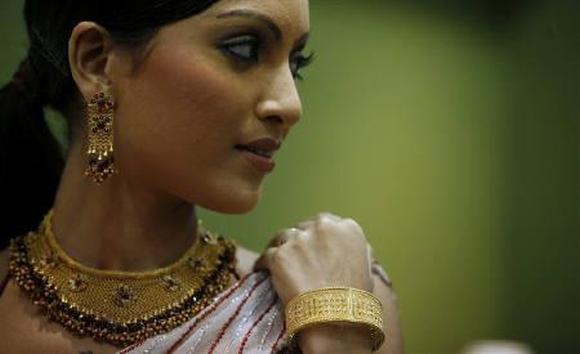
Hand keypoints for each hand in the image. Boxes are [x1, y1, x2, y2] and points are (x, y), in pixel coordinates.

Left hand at [253, 212, 373, 306]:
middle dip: (300, 241)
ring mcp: (299, 240)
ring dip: (282, 249)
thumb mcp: (367, 269)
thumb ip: (356, 251)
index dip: (317, 237)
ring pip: (283, 237)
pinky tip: (263, 270)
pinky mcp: (280, 255)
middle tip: (297, 259)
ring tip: (279, 263)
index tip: (313, 247)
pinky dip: (264, 263)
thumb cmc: (355, 299)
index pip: (326, 223)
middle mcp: (323, 227)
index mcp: (347, 228)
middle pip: (303, 228)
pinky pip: (267, 255)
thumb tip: (347, 248)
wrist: (335, 319)